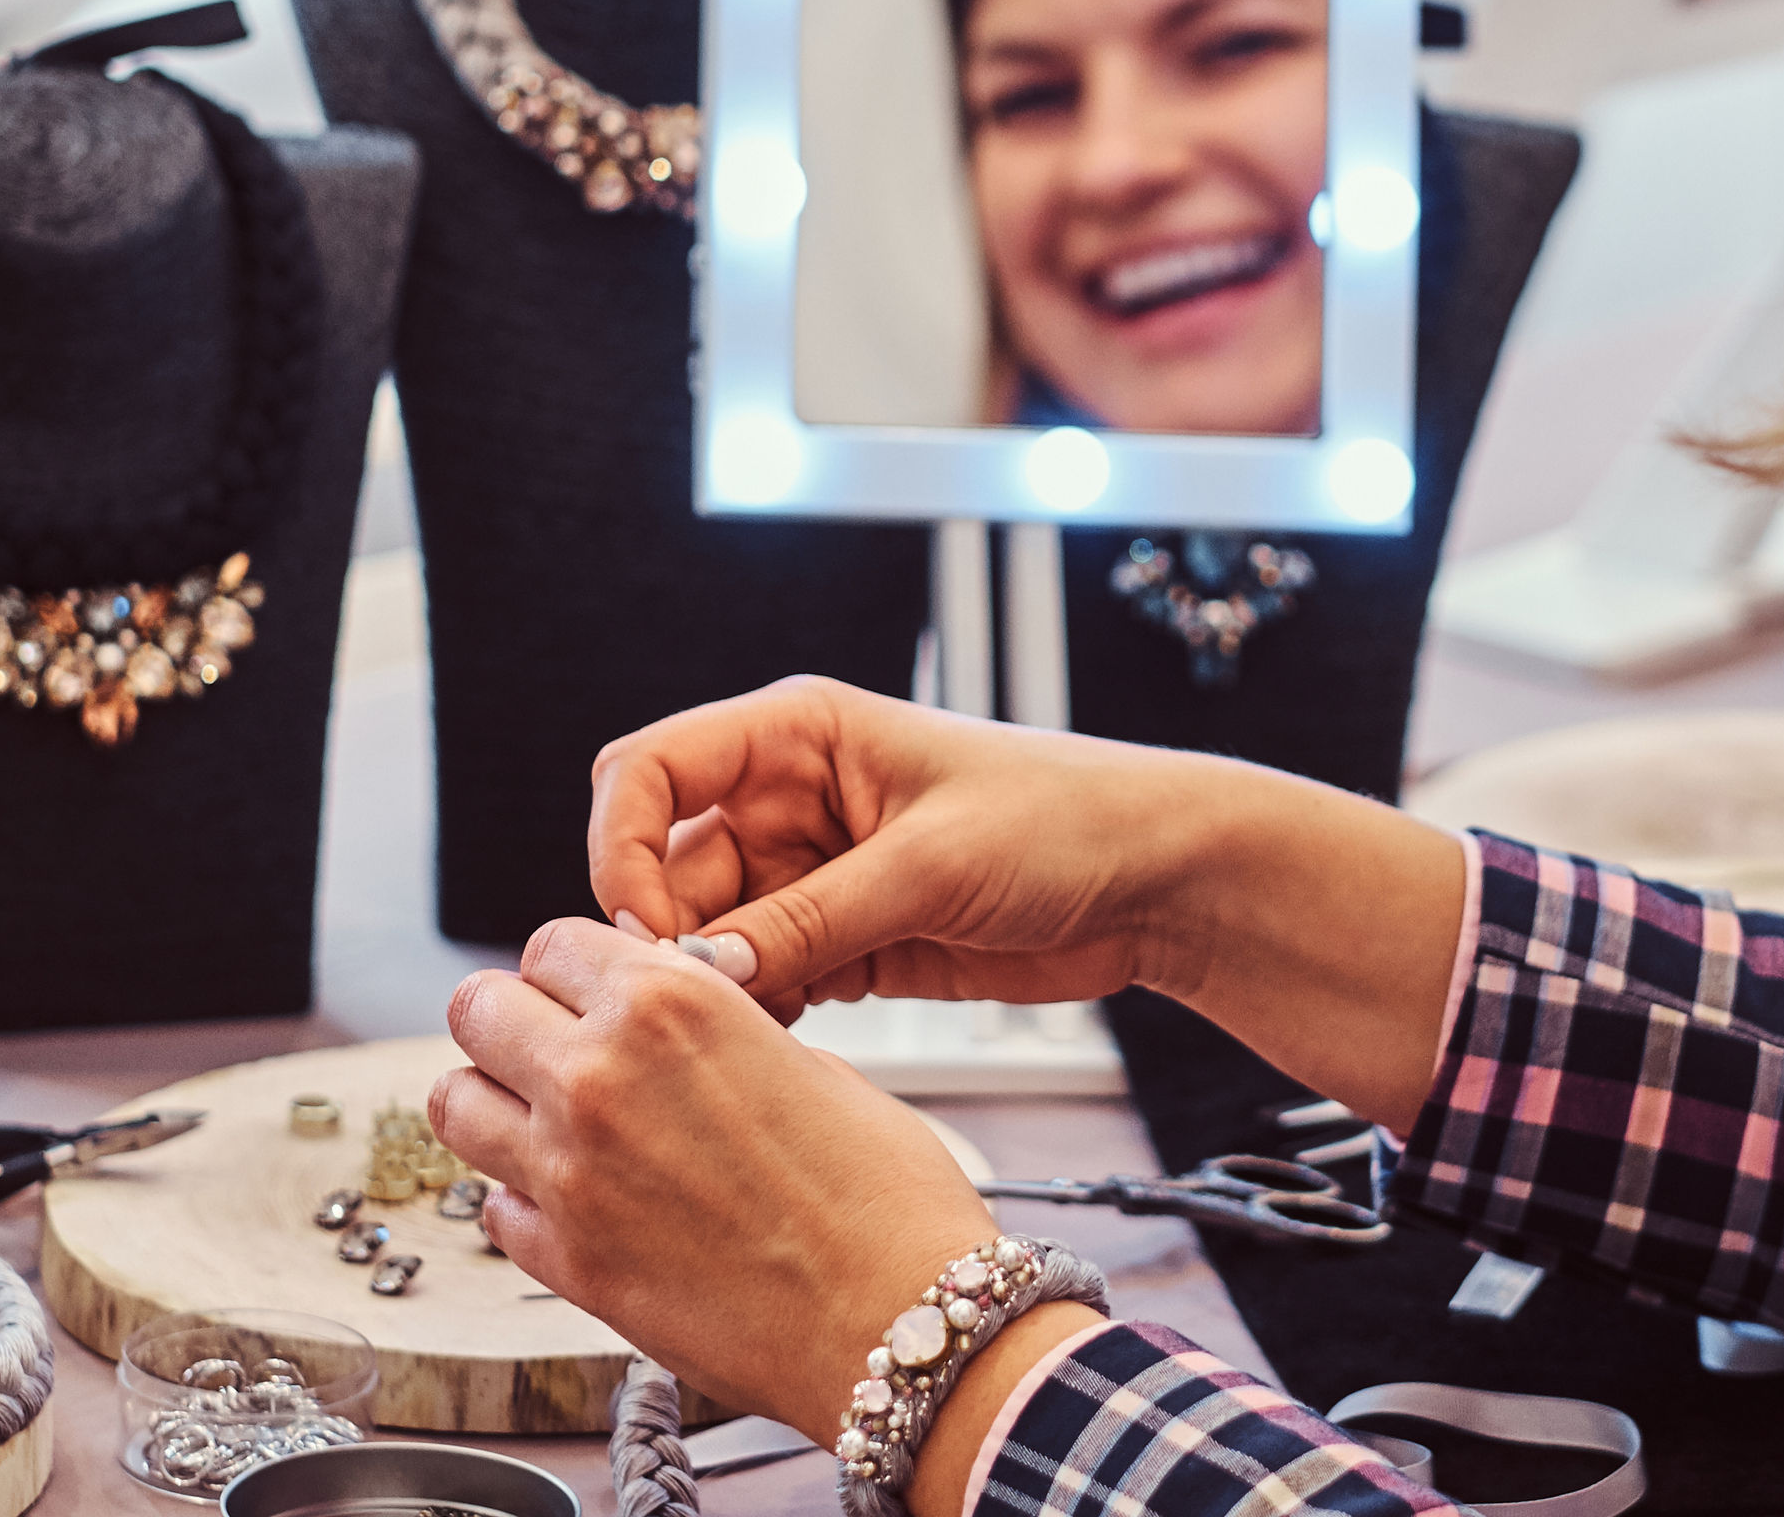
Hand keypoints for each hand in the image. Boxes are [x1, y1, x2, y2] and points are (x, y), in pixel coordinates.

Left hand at [431, 918, 995, 1437]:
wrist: (898, 1322)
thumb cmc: (885, 1199)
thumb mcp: (813, 1064)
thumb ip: (717, 1033)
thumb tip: (674, 1035)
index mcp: (670, 1005)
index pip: (553, 944)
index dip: (578, 969)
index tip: (595, 992)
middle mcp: (599, 1077)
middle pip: (478, 1009)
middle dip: (515, 1021)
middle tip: (557, 1048)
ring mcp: (567, 1174)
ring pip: (454, 1103)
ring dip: (497, 1104)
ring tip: (551, 1123)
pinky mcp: (561, 1263)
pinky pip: (494, 1207)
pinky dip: (524, 1200)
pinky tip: (586, 1205)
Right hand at [588, 674, 1473, 1133]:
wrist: (1161, 880)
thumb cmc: (1067, 820)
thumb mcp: (929, 864)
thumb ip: (808, 920)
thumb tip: (700, 975)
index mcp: (799, 735)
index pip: (649, 773)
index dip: (622, 848)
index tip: (644, 929)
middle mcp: (792, 800)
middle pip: (668, 868)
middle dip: (669, 941)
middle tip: (691, 1012)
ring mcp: (815, 874)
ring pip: (709, 937)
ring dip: (714, 991)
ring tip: (744, 1037)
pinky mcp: (846, 940)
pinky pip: (765, 982)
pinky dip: (760, 1018)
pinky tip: (781, 1049)